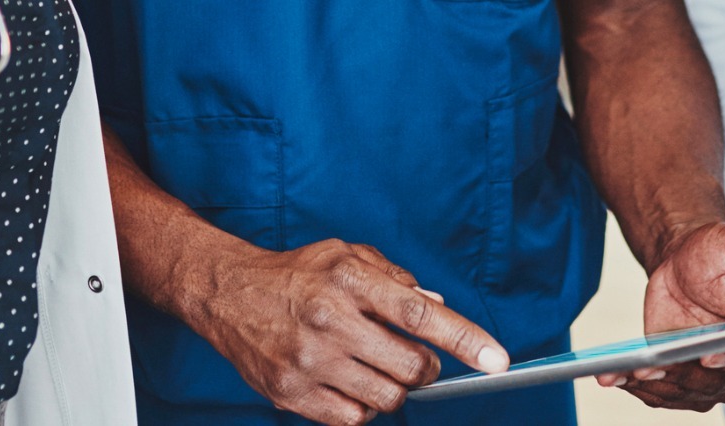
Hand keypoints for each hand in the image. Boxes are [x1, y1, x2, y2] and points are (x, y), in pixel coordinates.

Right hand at [182, 239, 509, 424]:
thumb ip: (397, 280)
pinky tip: (347, 381)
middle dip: (424, 368)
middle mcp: (329, 320)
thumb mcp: (347, 257)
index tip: (496, 361)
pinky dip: (360, 407)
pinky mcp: (290, 392)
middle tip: (413, 359)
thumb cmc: (297, 274)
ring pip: (387, 399)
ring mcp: (308, 361)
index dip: (465, 340)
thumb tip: (440, 309)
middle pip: (411, 366)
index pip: (420, 315)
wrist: (228, 294)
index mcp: (349, 280)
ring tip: (373, 367)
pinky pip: (352, 419)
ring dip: (393, 389)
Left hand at [596, 222, 724, 411]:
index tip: (712, 356)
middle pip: (721, 383)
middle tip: (658, 366)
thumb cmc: (721, 253)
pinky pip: (665, 393)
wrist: (685, 258)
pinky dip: (641, 388)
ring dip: (659, 386)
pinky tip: (617, 376)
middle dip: (688, 377)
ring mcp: (715, 375)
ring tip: (630, 373)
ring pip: (690, 394)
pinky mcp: (684, 376)